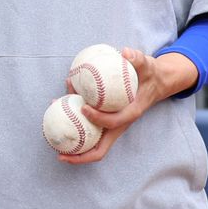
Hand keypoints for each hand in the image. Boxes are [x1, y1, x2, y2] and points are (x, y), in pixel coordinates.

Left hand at [59, 48, 197, 165]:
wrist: (155, 83)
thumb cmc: (149, 74)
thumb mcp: (147, 64)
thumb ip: (137, 58)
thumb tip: (126, 53)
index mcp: (131, 113)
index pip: (114, 122)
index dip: (98, 118)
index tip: (84, 107)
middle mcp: (119, 124)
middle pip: (100, 149)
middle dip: (79, 155)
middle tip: (59, 153)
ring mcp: (111, 126)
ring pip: (91, 143)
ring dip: (72, 144)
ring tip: (52, 135)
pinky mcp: (105, 121)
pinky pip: (88, 129)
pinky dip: (73, 123)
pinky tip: (59, 107)